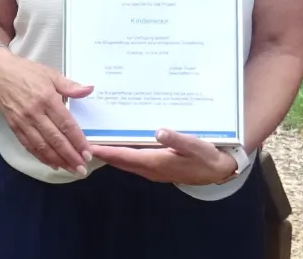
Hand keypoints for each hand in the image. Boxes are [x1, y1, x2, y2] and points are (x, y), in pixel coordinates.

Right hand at [0, 47, 92, 174]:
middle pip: (55, 139)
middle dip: (70, 156)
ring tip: (70, 169)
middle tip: (82, 169)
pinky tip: (52, 164)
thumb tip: (89, 89)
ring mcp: (23, 122)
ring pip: (42, 146)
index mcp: (47, 98)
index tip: (87, 152)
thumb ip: (70, 86)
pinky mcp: (14, 127)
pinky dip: (41, 157)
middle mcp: (35, 113)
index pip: (66, 124)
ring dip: (58, 160)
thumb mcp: (50, 74)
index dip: (78, 141)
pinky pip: (29, 146)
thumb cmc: (26, 72)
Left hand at [89, 130, 237, 185]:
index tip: (88, 145)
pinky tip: (119, 142)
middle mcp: (150, 168)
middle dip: (103, 152)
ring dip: (111, 153)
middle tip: (83, 140)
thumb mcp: (195, 146)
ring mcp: (153, 169)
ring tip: (96, 139)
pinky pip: (134, 159)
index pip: (124, 157)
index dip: (106, 152)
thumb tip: (158, 132)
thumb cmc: (206, 157)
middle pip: (120, 160)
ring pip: (126, 161)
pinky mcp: (157, 166)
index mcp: (155, 162)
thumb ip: (176, 139)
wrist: (219, 169)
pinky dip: (123, 152)